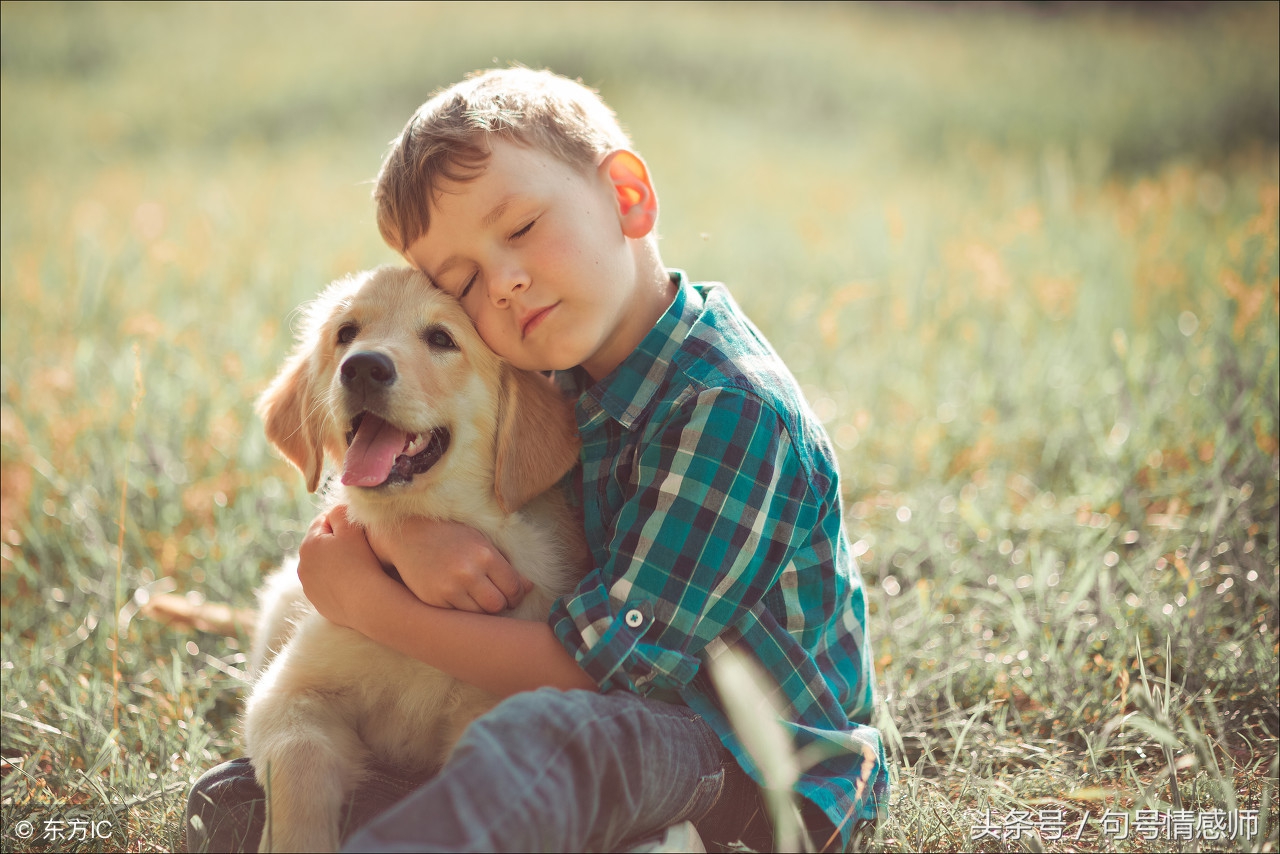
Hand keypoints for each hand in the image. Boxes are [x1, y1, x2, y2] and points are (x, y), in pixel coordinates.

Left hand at [296, 505, 387, 630]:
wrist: (367, 602)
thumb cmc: (361, 561)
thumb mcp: (352, 528)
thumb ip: (340, 512)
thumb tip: (335, 510)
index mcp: (308, 544)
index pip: (323, 521)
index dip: (342, 519)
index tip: (358, 525)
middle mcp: (302, 565)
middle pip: (320, 544)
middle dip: (336, 541)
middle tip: (359, 543)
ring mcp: (309, 586)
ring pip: (322, 565)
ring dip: (334, 562)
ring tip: (356, 564)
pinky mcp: (318, 602)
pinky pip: (326, 585)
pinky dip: (336, 581)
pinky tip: (352, 582)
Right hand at [365, 518, 531, 613]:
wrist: (409, 534)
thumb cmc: (451, 537)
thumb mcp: (481, 542)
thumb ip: (506, 566)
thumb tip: (530, 587)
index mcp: (485, 555)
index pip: (514, 588)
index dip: (517, 595)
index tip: (512, 595)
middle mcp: (468, 573)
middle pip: (498, 605)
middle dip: (501, 605)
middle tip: (496, 599)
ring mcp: (449, 588)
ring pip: (479, 615)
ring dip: (482, 611)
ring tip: (477, 598)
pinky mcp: (434, 600)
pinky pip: (458, 616)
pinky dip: (463, 612)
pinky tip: (460, 599)